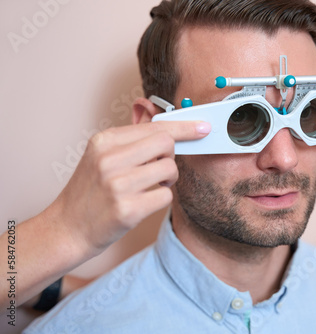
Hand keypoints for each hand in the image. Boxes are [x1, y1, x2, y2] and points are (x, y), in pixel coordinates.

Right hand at [52, 120, 209, 255]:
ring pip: (170, 169)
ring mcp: (117, 185)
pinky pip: (166, 195)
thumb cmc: (92, 191)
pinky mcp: (127, 210)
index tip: (203, 127)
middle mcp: (109, 159)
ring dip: (168, 180)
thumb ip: (133, 140)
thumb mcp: (103, 156)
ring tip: (150, 187)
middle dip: (171, 156)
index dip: (184, 126)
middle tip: (159, 168)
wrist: (68, 228)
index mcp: (104, 141)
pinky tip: (144, 202)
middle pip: (166, 143)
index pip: (155, 126)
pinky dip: (161, 198)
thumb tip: (170, 126)